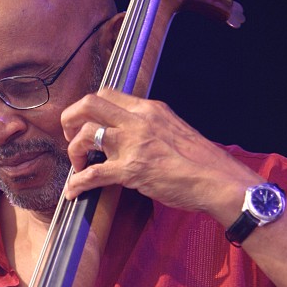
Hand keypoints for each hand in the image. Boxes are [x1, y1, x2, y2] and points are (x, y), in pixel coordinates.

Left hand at [61, 89, 259, 223]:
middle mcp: (138, 121)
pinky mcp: (131, 171)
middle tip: (70, 138)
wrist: (217, 179)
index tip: (85, 123)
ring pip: (86, 135)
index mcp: (149, 109)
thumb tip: (131, 134)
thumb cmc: (200, 160)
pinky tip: (72, 192)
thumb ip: (150, 127)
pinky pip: (93, 174)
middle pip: (89, 104)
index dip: (88, 107)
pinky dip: (77, 183)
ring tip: (78, 167)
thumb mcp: (174, 129)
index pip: (107, 93)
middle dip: (70, 119)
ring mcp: (133, 144)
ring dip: (73, 151)